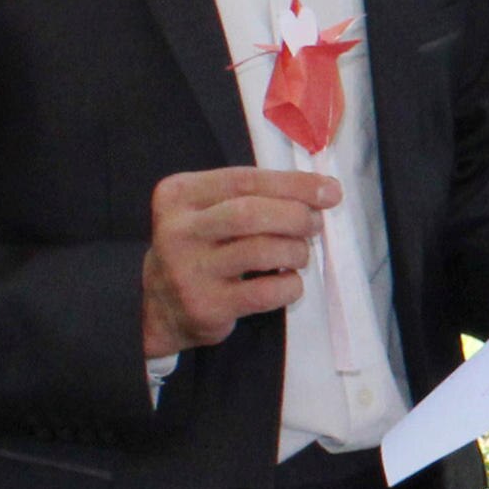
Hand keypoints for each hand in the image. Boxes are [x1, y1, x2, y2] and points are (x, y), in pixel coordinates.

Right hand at [143, 165, 342, 356]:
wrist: (159, 307)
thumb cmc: (200, 249)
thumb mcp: (210, 211)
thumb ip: (255, 196)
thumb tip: (323, 190)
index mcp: (180, 195)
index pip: (244, 180)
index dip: (293, 184)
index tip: (329, 190)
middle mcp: (178, 230)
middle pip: (251, 213)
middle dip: (296, 216)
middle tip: (314, 224)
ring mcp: (190, 270)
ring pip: (261, 251)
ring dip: (296, 250)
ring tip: (300, 253)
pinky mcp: (206, 306)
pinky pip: (265, 292)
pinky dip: (290, 285)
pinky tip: (289, 281)